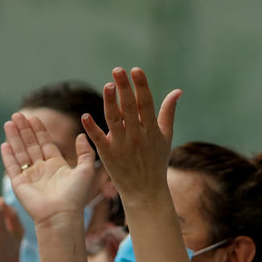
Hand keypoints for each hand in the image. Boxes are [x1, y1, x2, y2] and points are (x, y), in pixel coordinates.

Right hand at [0, 112, 96, 227]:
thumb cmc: (75, 196)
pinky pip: (12, 167)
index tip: (33, 117)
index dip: (39, 130)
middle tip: (18, 114)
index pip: (45, 143)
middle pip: (30, 145)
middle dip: (24, 129)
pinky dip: (8, 156)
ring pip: (20, 152)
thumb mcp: (86, 170)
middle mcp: (42, 169)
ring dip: (14, 137)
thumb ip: (85, 152)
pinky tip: (4, 143)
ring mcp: (29, 176)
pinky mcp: (19, 184)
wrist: (61, 215)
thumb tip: (81, 135)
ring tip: (9, 122)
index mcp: (56, 165)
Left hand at [79, 68, 180, 206]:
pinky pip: (98, 139)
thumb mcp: (165, 137)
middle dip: (124, 88)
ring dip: (109, 102)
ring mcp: (121, 146)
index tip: (136, 70)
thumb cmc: (156, 162)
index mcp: (151, 130)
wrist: (145, 191)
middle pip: (129, 108)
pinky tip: (84, 116)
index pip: (146, 103)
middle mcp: (136, 136)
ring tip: (107, 85)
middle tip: (117, 70)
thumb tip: (177, 91)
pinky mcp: (108, 155)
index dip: (141, 86)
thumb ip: (168, 113)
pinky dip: (91, 128)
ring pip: (114, 120)